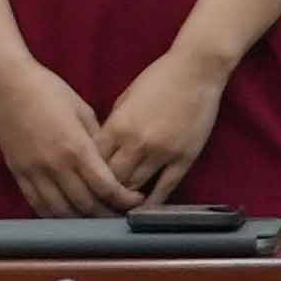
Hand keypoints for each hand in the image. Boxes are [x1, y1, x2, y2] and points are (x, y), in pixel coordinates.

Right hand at [0, 61, 136, 215]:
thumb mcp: (83, 110)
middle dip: (107, 213)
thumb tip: (111, 163)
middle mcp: (57, 166)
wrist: (8, 84)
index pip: (106, 187)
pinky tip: (67, 214)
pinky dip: (55, 215)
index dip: (124, 200)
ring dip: (82, 219)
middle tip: (119, 213)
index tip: (135, 200)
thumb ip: (97, 140)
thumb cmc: (49, 90)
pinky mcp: (18, 174)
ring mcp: (35, 173)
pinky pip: (38, 205)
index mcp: (77, 148)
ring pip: (62, 211)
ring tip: (94, 217)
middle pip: (87, 205)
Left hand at [93, 43, 231, 202]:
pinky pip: (165, 188)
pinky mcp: (183, 159)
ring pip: (135, 187)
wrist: (196, 70)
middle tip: (98, 201)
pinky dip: (152, 203)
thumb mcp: (126, 98)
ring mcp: (161, 153)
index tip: (85, 182)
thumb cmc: (159, 78)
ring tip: (117, 208)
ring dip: (125, 198)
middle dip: (103, 190)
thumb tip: (103, 148)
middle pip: (112, 179)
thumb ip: (113, 125)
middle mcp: (137, 143)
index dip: (88, 174)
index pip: (94, 160)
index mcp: (118, 125)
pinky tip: (144, 211)